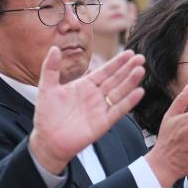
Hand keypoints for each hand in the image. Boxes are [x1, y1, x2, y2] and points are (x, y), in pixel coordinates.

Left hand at [28, 47, 145, 174]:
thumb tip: (53, 47)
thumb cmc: (46, 115)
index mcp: (85, 86)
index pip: (105, 71)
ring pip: (120, 92)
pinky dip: (129, 101)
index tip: (129, 52)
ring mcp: (101, 109)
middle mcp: (96, 96)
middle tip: (141, 57)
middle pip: (116, 80)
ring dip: (131, 81)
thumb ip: (50, 68)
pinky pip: (119, 110)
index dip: (117, 62)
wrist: (48, 140)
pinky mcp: (104, 122)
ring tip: (141, 70)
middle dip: (128, 69)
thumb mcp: (47, 87)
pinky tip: (139, 92)